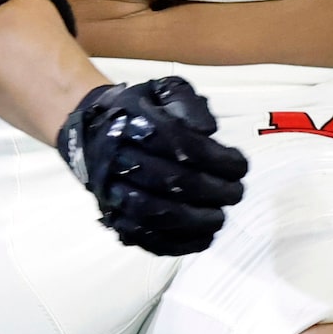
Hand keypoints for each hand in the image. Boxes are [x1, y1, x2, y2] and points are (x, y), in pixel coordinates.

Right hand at [57, 76, 248, 255]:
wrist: (91, 130)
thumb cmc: (138, 109)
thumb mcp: (162, 90)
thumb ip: (187, 102)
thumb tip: (208, 130)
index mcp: (132, 124)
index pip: (179, 144)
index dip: (216, 159)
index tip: (241, 166)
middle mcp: (118, 159)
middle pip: (169, 181)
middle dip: (212, 191)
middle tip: (237, 193)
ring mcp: (112, 192)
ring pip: (153, 214)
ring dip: (194, 221)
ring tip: (221, 217)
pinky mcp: (112, 216)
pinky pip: (141, 237)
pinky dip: (175, 243)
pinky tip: (203, 239)